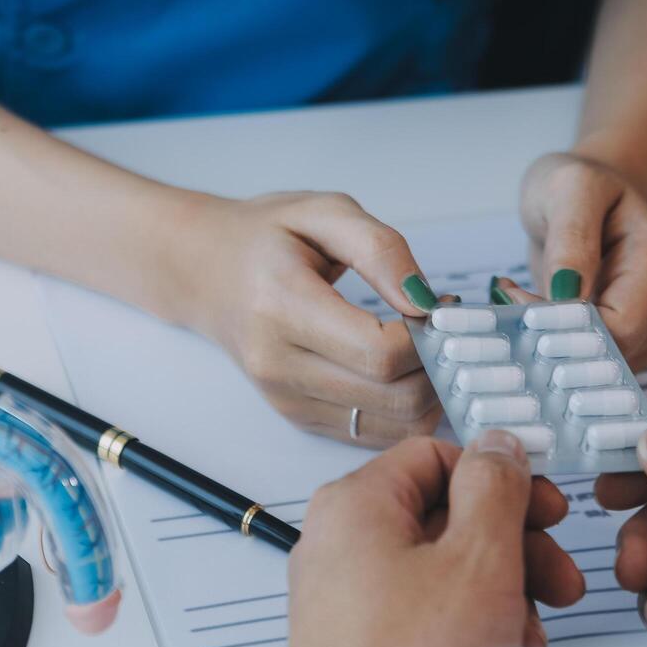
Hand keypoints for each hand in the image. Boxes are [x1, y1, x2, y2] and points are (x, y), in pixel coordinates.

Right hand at [176, 192, 440, 446]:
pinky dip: (405, 407)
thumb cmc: (265, 237)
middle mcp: (277, 363)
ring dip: (428, 391)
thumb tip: (426, 302)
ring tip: (424, 347)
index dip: (429, 335)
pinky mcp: (297, 416)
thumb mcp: (325, 212)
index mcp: (281, 304)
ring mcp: (285, 397)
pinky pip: (375, 433)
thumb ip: (381, 250)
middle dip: (438, 365)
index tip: (442, 308)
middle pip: (394, 396)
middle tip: (444, 329)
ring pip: (393, 424)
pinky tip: (401, 369)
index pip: (379, 351)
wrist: (203, 271)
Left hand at [288, 432, 584, 646]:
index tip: (543, 507)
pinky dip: (465, 626)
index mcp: (355, 504)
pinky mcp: (353, 642)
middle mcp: (337, 543)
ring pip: (437, 571)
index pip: (434, 457)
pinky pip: (418, 615)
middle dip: (512, 548)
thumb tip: (497, 446)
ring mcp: (341, 596)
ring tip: (532, 630)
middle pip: (441, 518)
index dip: (498, 479)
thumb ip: (494, 489)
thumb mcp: (479, 556)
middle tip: (558, 577)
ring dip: (498, 593)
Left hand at [514, 152, 646, 367]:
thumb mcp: (570, 191)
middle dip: (554, 338)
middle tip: (508, 300)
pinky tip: (533, 310)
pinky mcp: (627, 338)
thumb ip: (571, 238)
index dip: (568, 328)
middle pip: (612, 353)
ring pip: (599, 366)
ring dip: (551, 343)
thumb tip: (568, 294)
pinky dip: (556, 345)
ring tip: (519, 297)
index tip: (517, 301)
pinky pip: (591, 363)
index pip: (622, 326)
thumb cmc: (579, 185)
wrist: (585, 194)